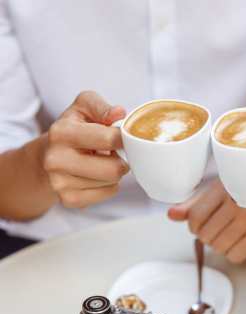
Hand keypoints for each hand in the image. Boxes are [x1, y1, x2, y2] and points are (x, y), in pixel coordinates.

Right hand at [44, 91, 127, 207]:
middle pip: (114, 169)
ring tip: (102, 162)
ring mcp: (60, 183)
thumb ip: (100, 106)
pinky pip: (108, 193)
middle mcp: (56, 159)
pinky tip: (98, 176)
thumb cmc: (72, 130)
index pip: (109, 139)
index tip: (123, 137)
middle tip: (115, 153)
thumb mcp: (82, 108)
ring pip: (112, 182)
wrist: (47, 157)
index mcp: (61, 132)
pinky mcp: (69, 200)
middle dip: (121, 160)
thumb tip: (119, 113)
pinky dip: (109, 185)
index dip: (124, 138)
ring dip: (114, 173)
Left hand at [168, 179, 245, 263]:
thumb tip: (171, 215)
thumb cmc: (241, 195)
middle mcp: (239, 203)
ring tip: (229, 233)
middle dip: (207, 237)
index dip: (193, 226)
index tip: (200, 225)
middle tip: (218, 229)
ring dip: (220, 245)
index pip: (195, 217)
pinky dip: (233, 253)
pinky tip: (240, 241)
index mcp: (225, 188)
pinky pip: (234, 256)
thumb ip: (192, 206)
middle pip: (206, 235)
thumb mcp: (216, 194)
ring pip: (219, 247)